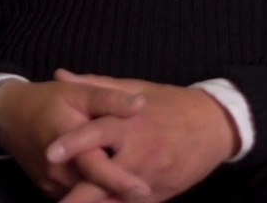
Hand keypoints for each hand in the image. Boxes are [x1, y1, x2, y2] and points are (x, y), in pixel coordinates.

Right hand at [0, 79, 150, 199]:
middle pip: (91, 189)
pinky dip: (90, 196)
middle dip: (117, 195)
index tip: (144, 190)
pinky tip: (109, 192)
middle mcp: (58, 168)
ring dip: (104, 197)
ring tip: (133, 196)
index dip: (119, 180)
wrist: (8, 116)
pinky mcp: (48, 189)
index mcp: (68, 139)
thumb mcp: (78, 92)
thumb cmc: (47, 101)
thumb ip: (108, 99)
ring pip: (83, 196)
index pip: (95, 166)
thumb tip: (140, 104)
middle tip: (146, 193)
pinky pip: (73, 196)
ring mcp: (51, 181)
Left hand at [48, 71, 238, 202]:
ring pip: (117, 199)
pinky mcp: (160, 194)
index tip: (49, 153)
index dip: (73, 143)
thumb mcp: (136, 88)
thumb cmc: (171, 104)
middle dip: (77, 196)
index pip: (97, 134)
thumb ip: (96, 87)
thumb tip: (60, 75)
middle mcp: (140, 153)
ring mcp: (151, 177)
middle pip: (103, 179)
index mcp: (131, 124)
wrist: (216, 126)